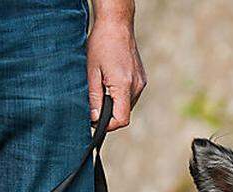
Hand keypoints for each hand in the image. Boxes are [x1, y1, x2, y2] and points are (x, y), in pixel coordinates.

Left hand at [86, 6, 145, 130]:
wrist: (117, 24)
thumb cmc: (101, 44)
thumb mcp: (91, 72)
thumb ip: (94, 98)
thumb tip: (94, 119)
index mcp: (124, 85)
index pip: (121, 120)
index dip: (108, 125)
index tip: (95, 121)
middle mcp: (136, 86)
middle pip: (124, 114)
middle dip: (109, 114)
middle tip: (93, 103)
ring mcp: (141, 82)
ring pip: (127, 105)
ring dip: (114, 103)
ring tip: (101, 88)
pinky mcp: (141, 78)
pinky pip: (130, 95)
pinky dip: (119, 95)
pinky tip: (109, 82)